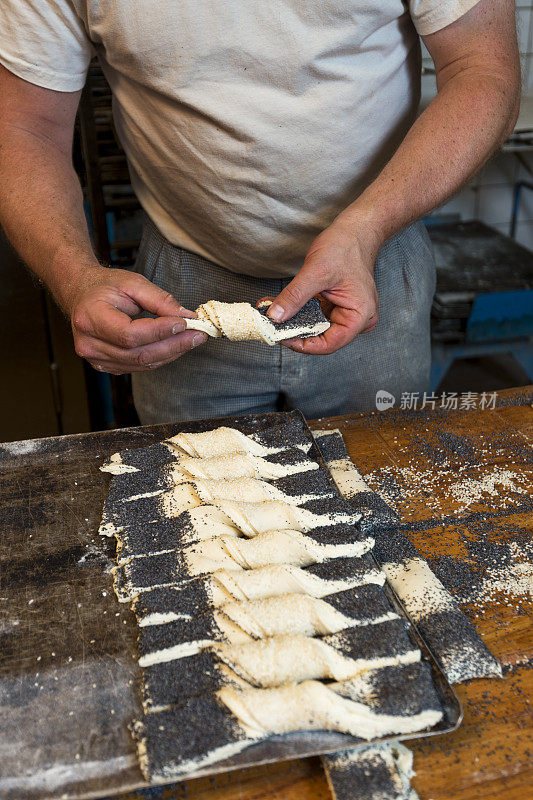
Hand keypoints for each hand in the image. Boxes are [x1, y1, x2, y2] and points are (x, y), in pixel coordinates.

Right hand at [67, 265, 206, 373]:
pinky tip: (174, 346)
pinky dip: (159, 357)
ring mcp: (96, 358)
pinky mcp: (106, 366)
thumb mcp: (132, 283)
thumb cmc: (105, 287)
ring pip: (141, 363)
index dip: (160, 331)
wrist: (82, 295)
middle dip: (173, 345)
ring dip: (171, 353)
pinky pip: (138, 366)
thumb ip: (160, 300)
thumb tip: (186, 316)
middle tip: (198, 335)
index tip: (185, 322)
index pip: (130, 334)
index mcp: (90, 318)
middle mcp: (89, 344)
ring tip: (191, 339)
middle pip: (139, 354)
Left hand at [265, 218, 380, 353]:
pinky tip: (278, 306)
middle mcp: (356, 320)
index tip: (281, 337)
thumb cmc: (345, 247)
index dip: (303, 344)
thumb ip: (295, 297)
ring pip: (315, 327)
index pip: (329, 344)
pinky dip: (296, 312)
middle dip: (294, 332)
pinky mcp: (335, 307)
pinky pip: (313, 315)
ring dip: (292, 322)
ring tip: (270, 314)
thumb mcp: (316, 272)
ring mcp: (345, 314)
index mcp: (360, 316)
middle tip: (271, 326)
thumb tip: (275, 316)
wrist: (354, 231)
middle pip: (321, 338)